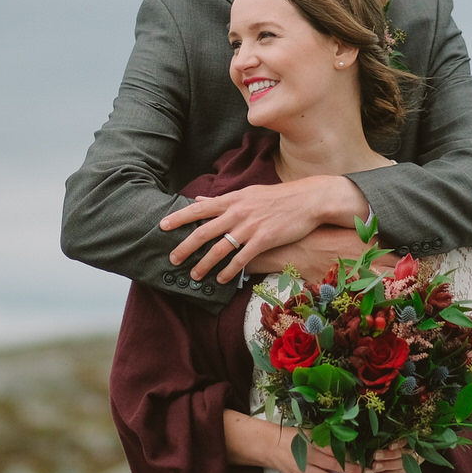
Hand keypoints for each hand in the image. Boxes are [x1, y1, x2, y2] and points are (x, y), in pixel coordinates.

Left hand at [161, 176, 367, 283]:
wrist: (309, 200)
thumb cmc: (278, 198)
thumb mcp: (248, 193)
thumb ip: (223, 200)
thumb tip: (199, 200)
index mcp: (233, 199)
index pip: (199, 209)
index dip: (179, 218)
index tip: (162, 226)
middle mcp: (238, 212)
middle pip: (204, 231)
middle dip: (185, 247)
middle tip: (172, 259)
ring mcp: (250, 226)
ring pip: (220, 248)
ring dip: (204, 264)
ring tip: (194, 275)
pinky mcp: (264, 239)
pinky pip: (242, 259)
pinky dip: (230, 271)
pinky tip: (222, 279)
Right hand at [276, 435, 410, 472]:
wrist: (270, 446)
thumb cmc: (291, 437)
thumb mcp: (309, 431)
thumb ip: (326, 437)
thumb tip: (348, 441)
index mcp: (311, 443)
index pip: (334, 450)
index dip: (350, 455)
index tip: (364, 457)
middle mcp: (308, 458)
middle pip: (333, 465)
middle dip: (352, 470)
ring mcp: (304, 471)